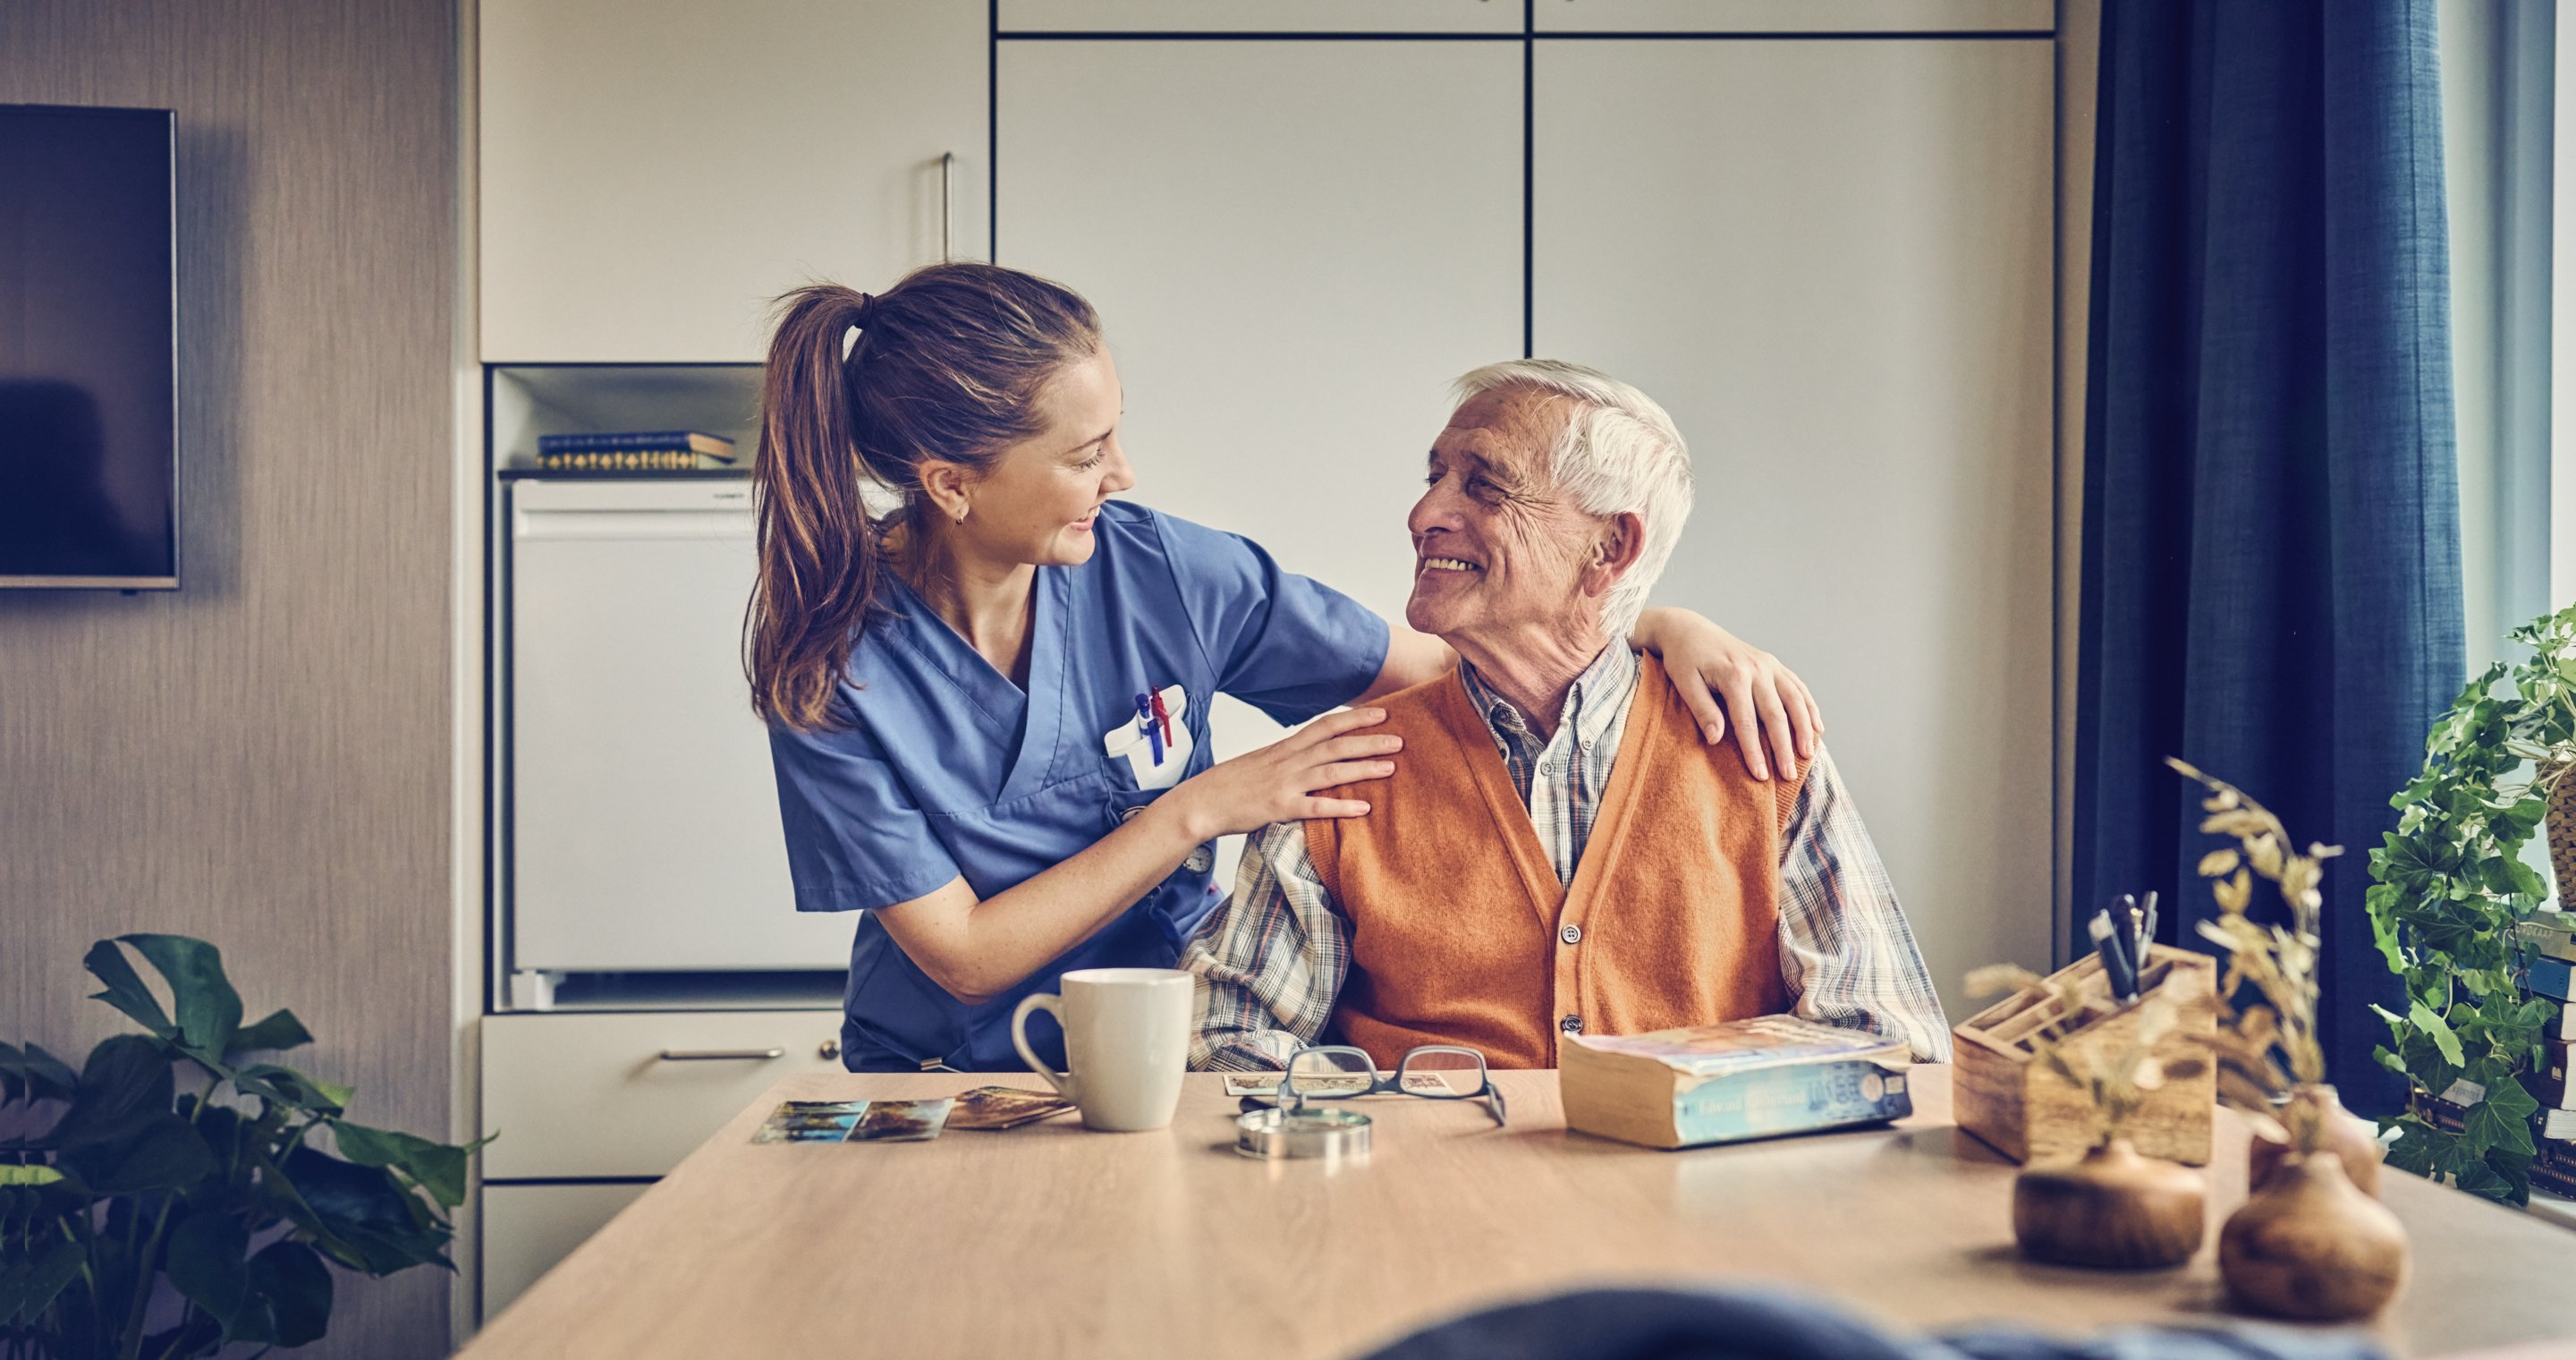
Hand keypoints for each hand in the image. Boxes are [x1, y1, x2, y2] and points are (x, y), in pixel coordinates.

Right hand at [1166, 708, 1401, 839]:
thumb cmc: (1229, 785)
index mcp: (1284, 748)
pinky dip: (1341, 806)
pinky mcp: (1279, 808)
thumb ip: (1287, 760)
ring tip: (1391, 767)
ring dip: (1363, 768)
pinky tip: (1363, 807)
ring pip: (1331, 771)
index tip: (1382, 712)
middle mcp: (1287, 761)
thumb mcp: (1260, 763)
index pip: (1325, 726)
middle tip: (1400, 738)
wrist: (1200, 802)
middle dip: (1369, 740)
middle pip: (1335, 745)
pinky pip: (1316, 807)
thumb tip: (1311, 758)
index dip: (1355, 718)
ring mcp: (1284, 783)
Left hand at [1638, 608, 1821, 781]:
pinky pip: (1798, 687)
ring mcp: (1769, 664)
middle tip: (1788, 774)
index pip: (1747, 721)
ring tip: (1808, 755)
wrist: (1689, 629)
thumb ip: (1702, 710)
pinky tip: (1817, 728)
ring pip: (1795, 700)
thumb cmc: (1683, 658)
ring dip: (1804, 728)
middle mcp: (1757, 668)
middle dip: (1784, 747)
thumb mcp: (1684, 683)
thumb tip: (1716, 739)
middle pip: (1776, 714)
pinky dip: (1810, 707)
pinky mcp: (1773, 664)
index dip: (1754, 750)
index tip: (1760, 775)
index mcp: (1734, 674)